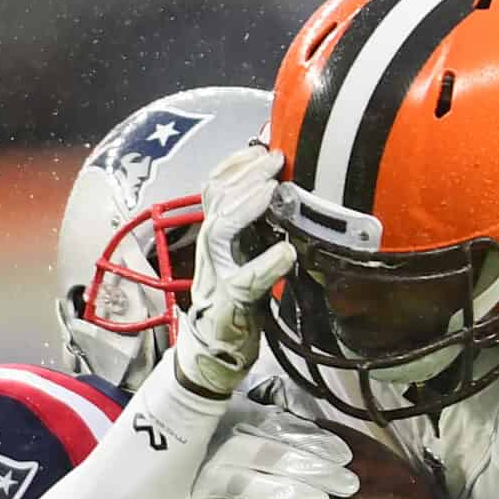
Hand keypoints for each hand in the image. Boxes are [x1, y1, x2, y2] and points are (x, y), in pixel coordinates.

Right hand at [172, 145, 292, 397]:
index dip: (235, 164)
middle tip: (275, 159)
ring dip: (247, 207)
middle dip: (244, 175)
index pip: (214, 188)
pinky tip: (287, 254)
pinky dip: (267, 265)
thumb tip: (282, 193)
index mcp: (215, 235)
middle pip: (215, 200)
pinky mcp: (230, 302)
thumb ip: (256, 227)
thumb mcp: (245, 254)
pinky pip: (246, 280)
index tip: (261, 146)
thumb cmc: (235, 299)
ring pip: (220, 230)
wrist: (214, 351)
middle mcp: (211, 249)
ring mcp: (217, 275)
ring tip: (272, 190)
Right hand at [182, 415, 358, 498]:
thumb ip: (289, 432)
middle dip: (310, 468)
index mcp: (233, 423)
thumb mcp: (254, 430)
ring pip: (244, 484)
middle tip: (348, 484)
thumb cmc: (226, 454)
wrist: (165, 475)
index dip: (311, 441)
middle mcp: (216, 449)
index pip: (276, 429)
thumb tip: (336, 448)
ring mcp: (201, 482)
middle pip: (265, 454)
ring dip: (283, 493)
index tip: (345, 456)